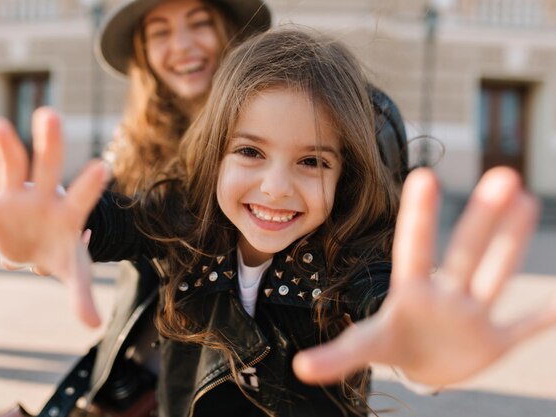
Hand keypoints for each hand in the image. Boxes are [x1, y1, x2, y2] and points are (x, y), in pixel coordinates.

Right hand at [0, 108, 107, 326]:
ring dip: (4, 145)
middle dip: (50, 143)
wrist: (42, 247)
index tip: (103, 165)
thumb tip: (94, 325)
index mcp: (70, 212)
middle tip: (50, 114)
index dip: (90, 184)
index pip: (83, 196)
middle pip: (48, 166)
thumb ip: (82, 294)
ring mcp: (16, 197)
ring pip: (11, 165)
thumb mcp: (75, 273)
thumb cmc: (64, 253)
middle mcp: (45, 196)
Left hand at [293, 167, 555, 386]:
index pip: (414, 247)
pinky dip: (544, 319)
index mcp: (411, 292)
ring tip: (526, 200)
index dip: (418, 216)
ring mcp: (473, 314)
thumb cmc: (393, 343)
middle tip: (504, 175)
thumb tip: (299, 368)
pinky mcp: (495, 340)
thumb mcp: (367, 348)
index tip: (423, 175)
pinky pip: (523, 327)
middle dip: (484, 218)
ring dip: (512, 241)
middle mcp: (445, 294)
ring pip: (496, 273)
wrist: (422, 363)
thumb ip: (337, 356)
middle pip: (465, 251)